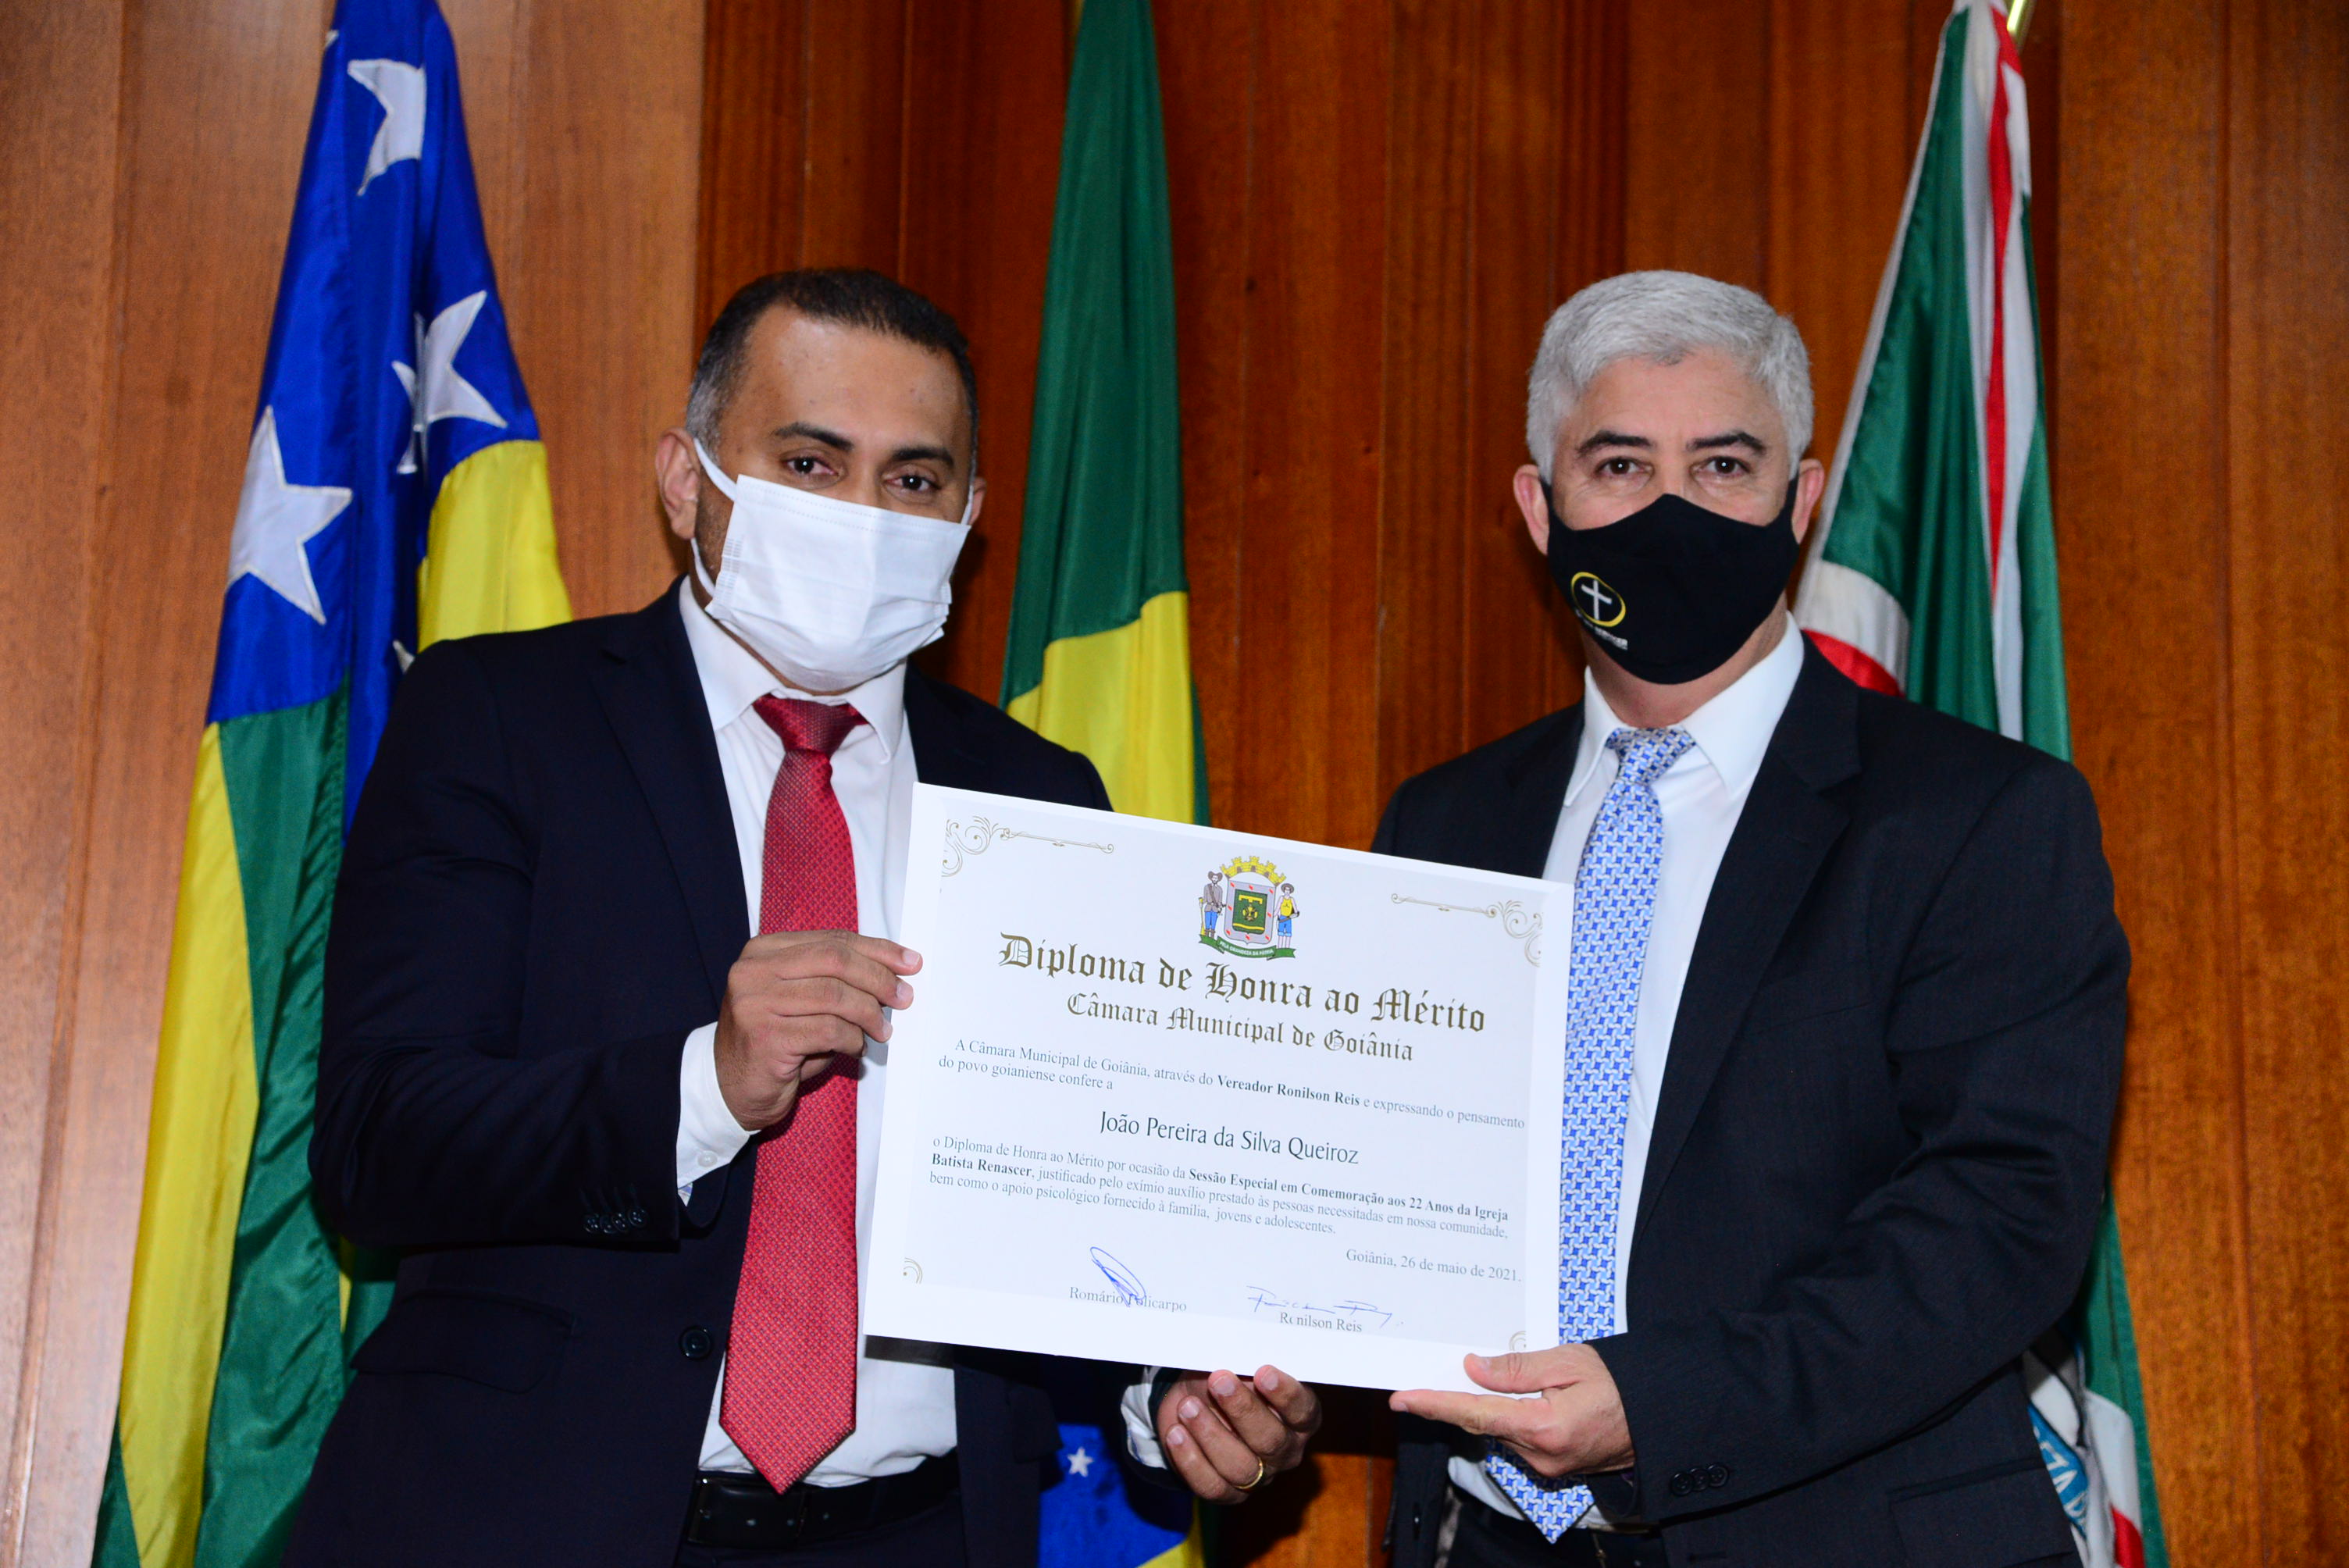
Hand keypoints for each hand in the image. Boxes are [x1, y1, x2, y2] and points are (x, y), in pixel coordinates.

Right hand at [714, 932, 918, 1129]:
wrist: (732, 1088)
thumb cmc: (777, 1041)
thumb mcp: (802, 999)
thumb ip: (834, 979)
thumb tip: (895, 973)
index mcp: (764, 951)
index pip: (831, 940)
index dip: (876, 949)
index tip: (910, 962)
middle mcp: (754, 971)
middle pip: (834, 960)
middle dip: (878, 977)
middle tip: (904, 997)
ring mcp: (755, 1004)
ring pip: (834, 995)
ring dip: (869, 1013)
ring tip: (883, 1030)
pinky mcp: (764, 1038)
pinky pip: (827, 1030)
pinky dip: (852, 1038)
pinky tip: (856, 1047)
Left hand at [1156, 1366, 1321, 1503]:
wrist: (1196, 1400)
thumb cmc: (1228, 1378)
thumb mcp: (1237, 1364)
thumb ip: (1245, 1366)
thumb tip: (1240, 1362)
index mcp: (1301, 1418)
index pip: (1303, 1410)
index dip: (1285, 1394)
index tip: (1263, 1372)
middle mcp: (1286, 1450)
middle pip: (1271, 1440)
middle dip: (1242, 1410)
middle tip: (1218, 1381)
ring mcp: (1260, 1476)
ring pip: (1240, 1467)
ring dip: (1210, 1434)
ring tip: (1188, 1407)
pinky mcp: (1230, 1493)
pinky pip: (1211, 1486)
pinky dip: (1190, 1460)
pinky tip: (1176, 1434)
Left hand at [1389, 1343, 1632, 1478]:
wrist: (1658, 1416)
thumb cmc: (1621, 1384)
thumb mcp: (1568, 1361)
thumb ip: (1517, 1368)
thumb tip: (1474, 1369)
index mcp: (1544, 1427)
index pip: (1474, 1413)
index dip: (1434, 1405)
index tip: (1402, 1399)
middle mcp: (1541, 1455)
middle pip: (1484, 1423)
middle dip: (1461, 1398)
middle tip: (1439, 1372)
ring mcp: (1548, 1467)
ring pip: (1502, 1431)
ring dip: (1495, 1406)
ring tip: (1511, 1378)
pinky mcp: (1554, 1467)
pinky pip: (1520, 1438)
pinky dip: (1513, 1417)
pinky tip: (1527, 1398)